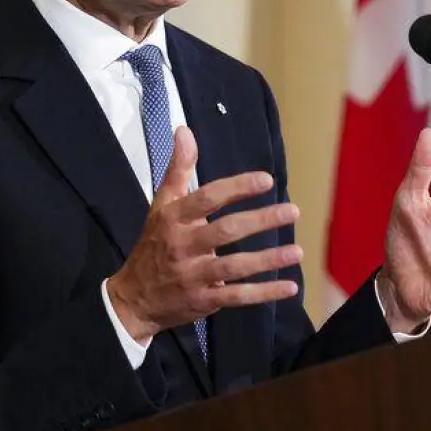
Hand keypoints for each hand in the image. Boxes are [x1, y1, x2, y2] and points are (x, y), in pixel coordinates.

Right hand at [107, 127, 301, 343]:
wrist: (133, 298)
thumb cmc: (154, 244)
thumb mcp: (161, 205)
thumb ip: (178, 169)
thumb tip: (184, 130)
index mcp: (173, 219)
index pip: (206, 199)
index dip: (236, 188)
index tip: (266, 179)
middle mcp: (182, 246)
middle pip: (225, 231)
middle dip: (260, 221)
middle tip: (292, 211)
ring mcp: (192, 275)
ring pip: (234, 266)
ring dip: (267, 259)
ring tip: (296, 251)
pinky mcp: (202, 300)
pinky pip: (236, 296)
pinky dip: (264, 293)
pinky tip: (289, 286)